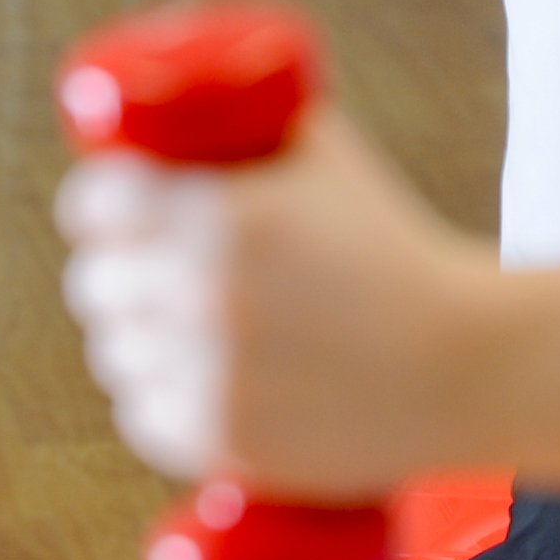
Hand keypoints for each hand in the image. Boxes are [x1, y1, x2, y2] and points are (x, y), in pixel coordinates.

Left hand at [55, 106, 500, 498]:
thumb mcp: (332, 162)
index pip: (95, 203)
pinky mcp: (215, 442)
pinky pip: (141, 413)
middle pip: (94, 282)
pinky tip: (193, 381)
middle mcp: (200, 294)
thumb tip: (188, 116)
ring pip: (114, 351)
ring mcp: (205, 374)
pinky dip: (157, 399)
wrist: (466, 361)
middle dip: (116, 270)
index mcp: (221, 214)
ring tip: (183, 328)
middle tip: (149, 269)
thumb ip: (256, 136)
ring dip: (134, 337)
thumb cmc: (397, 251)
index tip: (108, 209)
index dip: (96, 204)